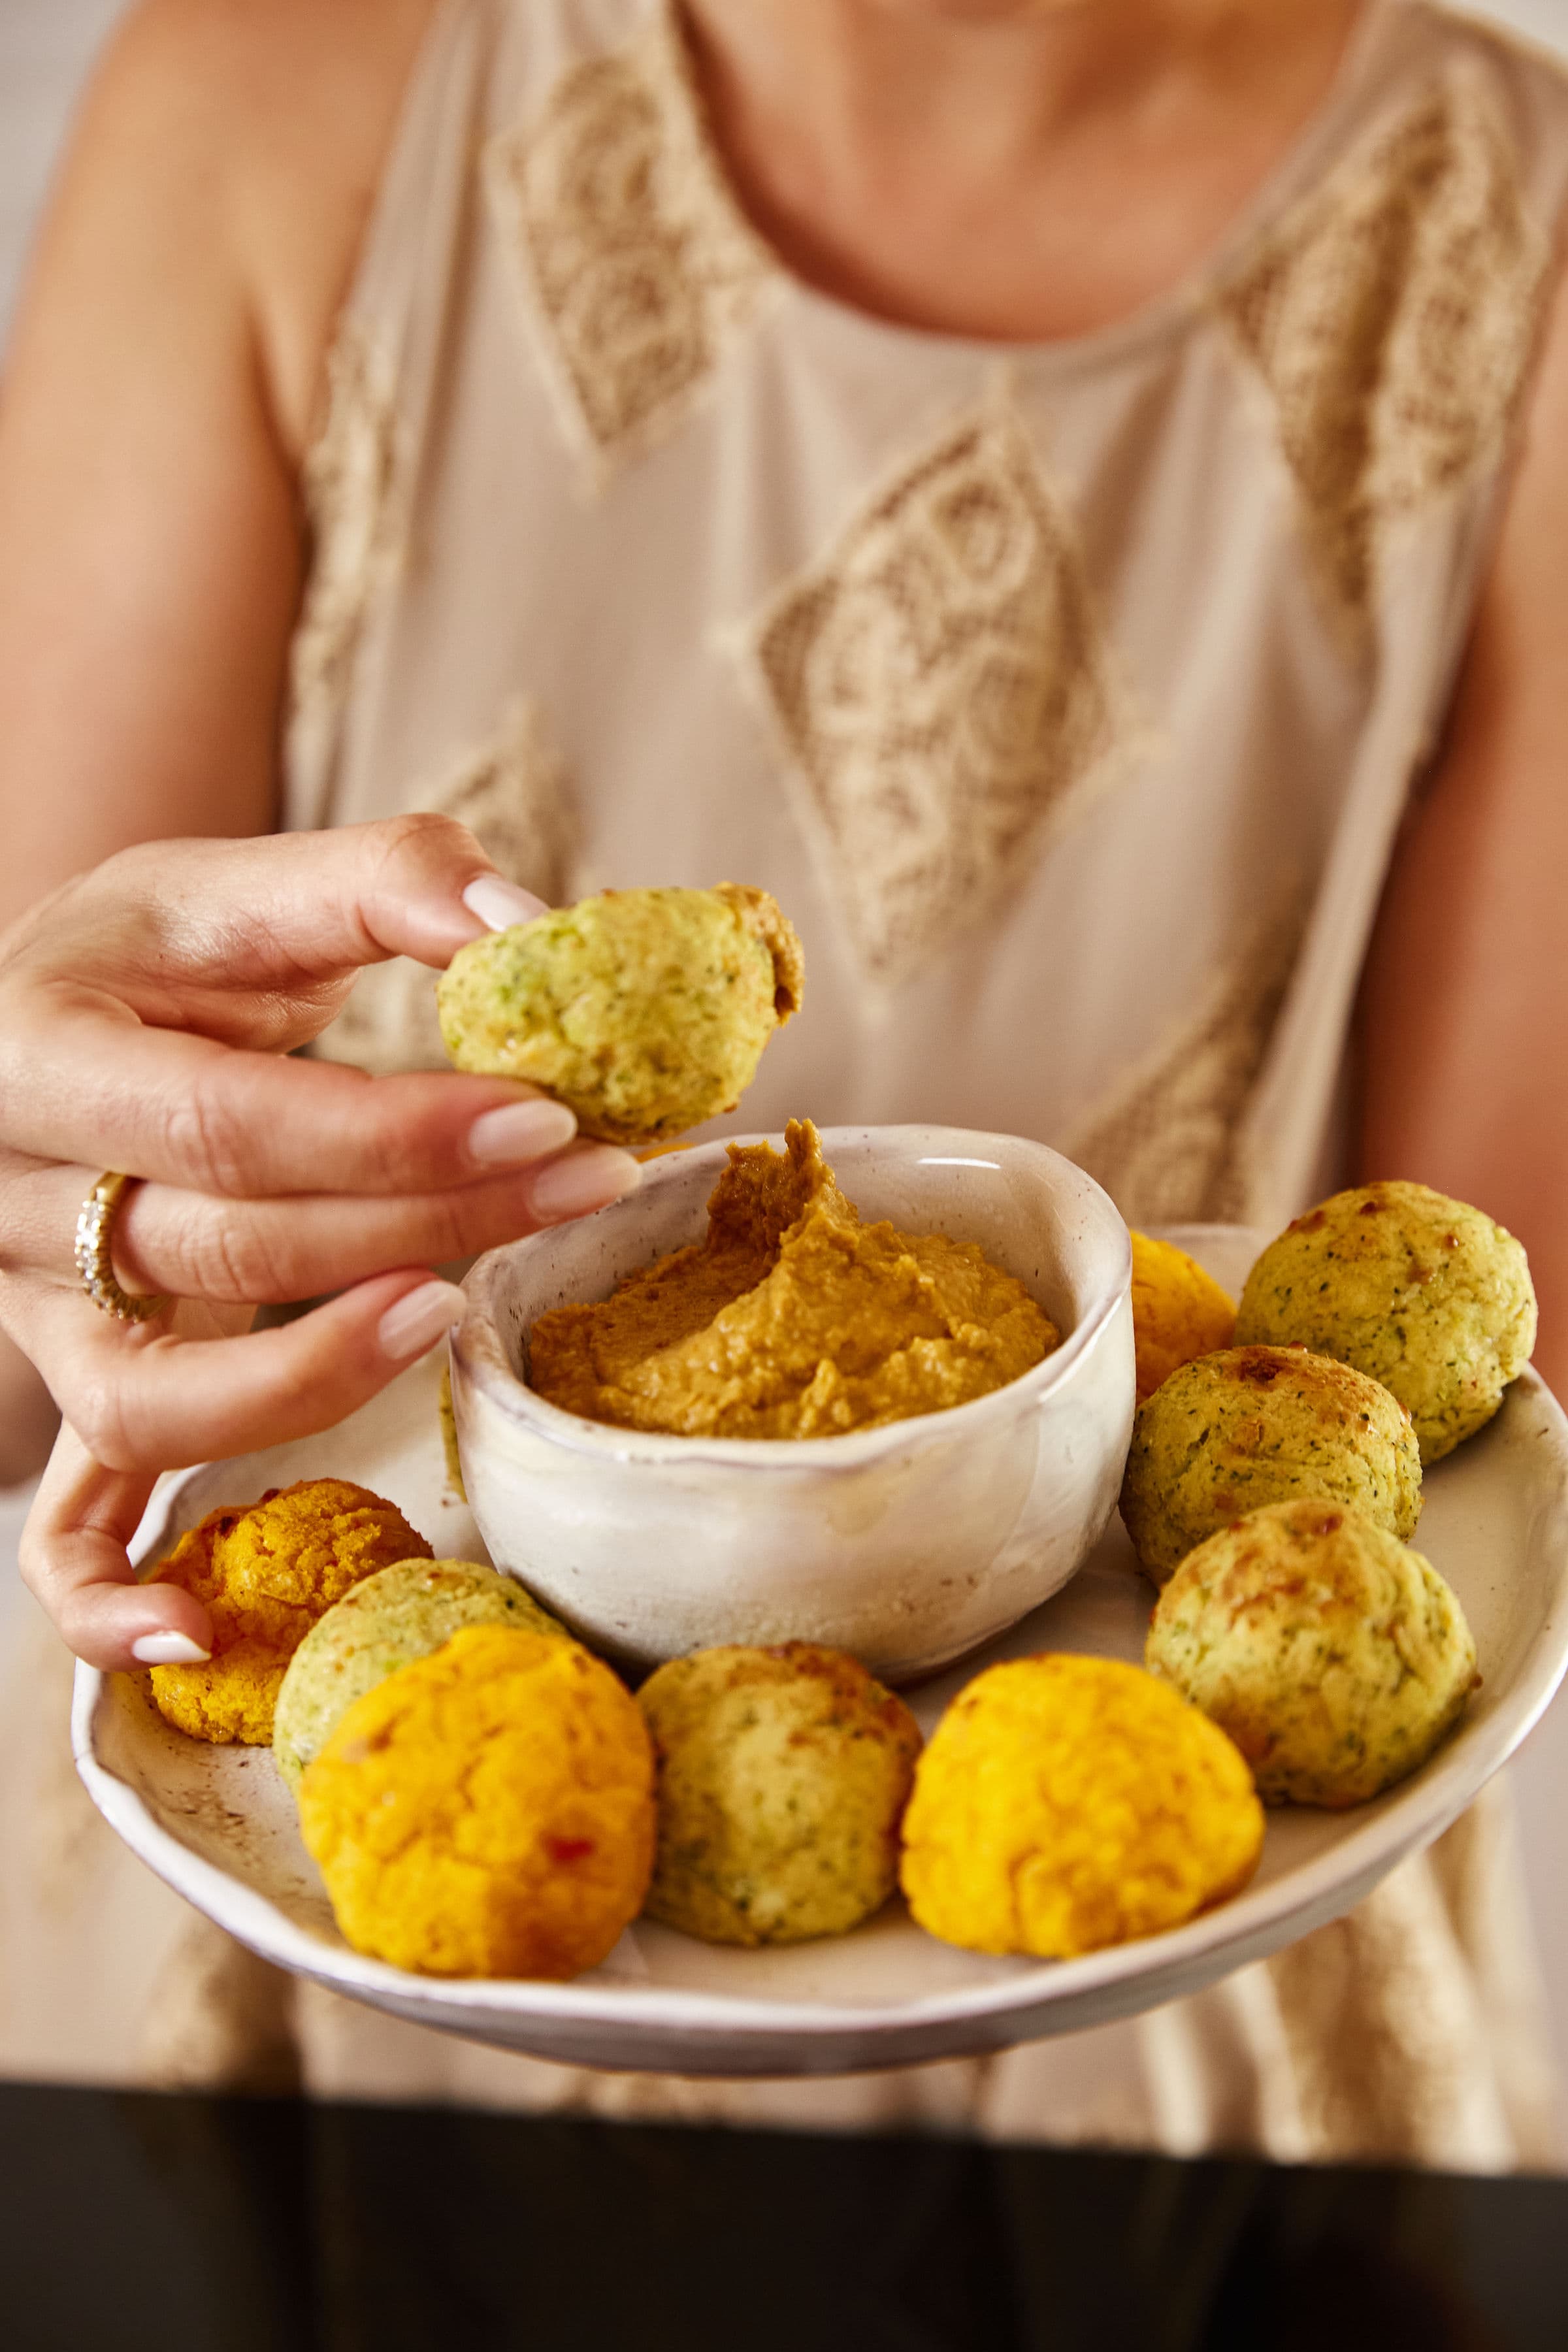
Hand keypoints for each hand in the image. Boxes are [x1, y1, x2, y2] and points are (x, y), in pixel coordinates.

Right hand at [1, 815, 639, 1664]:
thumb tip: (532, 926)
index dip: (399, 1136)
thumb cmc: (153, 957)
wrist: (31, 1022)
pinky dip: (108, 1598)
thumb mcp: (240, 883)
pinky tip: (204, 1631)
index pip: (232, 1124)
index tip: (550, 1121)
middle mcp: (12, 1198)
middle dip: (427, 1225)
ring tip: (453, 1316)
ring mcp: (35, 1316)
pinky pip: (61, 1530)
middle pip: (229, 1250)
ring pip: (153, 1400)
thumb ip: (385, 880)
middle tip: (589, 1181)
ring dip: (314, 1380)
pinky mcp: (69, 1391)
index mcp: (41, 1051)